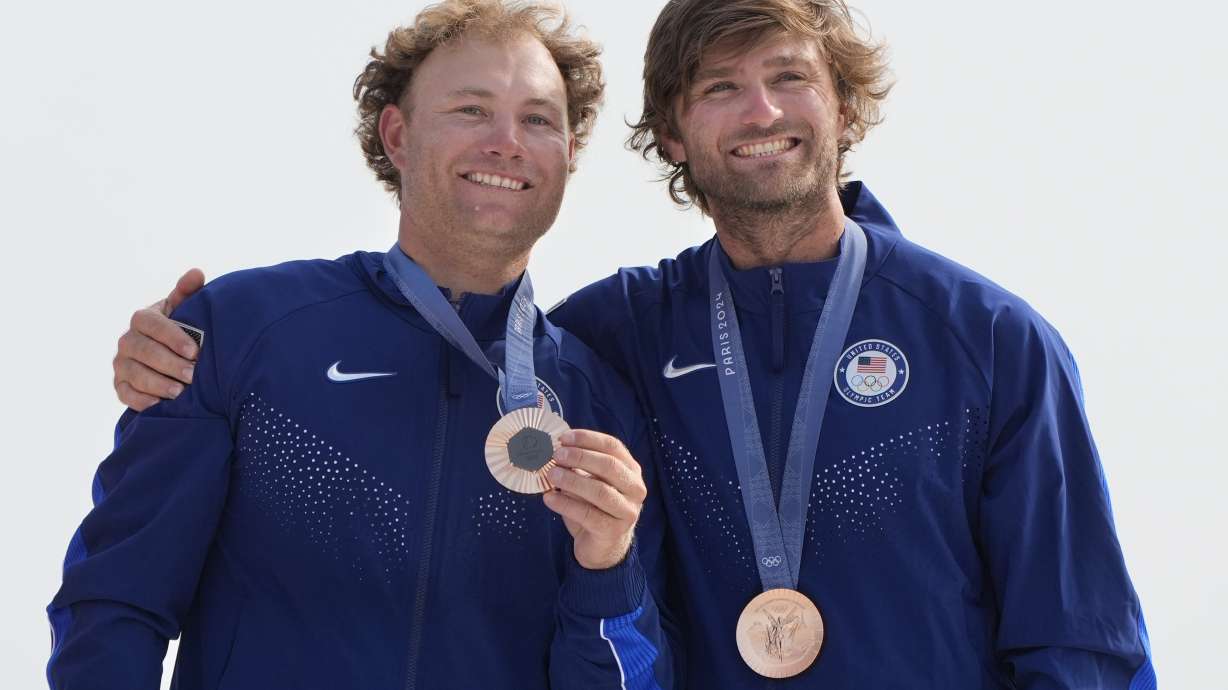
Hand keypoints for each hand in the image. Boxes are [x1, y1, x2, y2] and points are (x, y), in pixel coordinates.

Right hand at [113, 268, 206, 409]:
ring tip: (180, 392)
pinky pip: (125, 394)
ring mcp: (122, 364)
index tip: (195, 350)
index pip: (150, 324)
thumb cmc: (182, 329)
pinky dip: (141, 400)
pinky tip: (159, 405)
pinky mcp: (120, 385)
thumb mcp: (185, 311)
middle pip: (142, 351)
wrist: (172, 356)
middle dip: (168, 363)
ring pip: (134, 373)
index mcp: (143, 319)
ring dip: (157, 383)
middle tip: (192, 375)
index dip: (171, 336)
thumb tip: (196, 272)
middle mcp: (128, 340)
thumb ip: (188, 293)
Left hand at [542, 429, 646, 569]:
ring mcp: (627, 511)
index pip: (613, 447)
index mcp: (631, 470)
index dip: (588, 439)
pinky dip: (565, 504)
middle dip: (580, 457)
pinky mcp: (614, 531)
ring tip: (551, 474)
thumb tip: (555, 447)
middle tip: (556, 456)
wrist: (601, 546)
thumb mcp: (589, 481)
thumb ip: (579, 465)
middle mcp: (635, 489)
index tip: (563, 438)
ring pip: (601, 491)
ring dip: (572, 480)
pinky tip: (549, 498)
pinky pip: (588, 515)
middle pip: (609, 466)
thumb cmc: (594, 507)